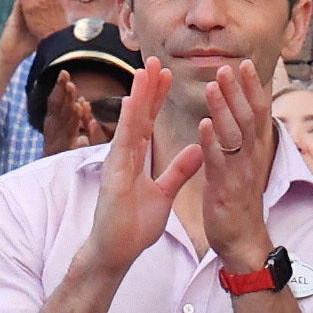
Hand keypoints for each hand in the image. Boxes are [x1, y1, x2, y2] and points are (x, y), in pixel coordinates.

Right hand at [81, 62, 204, 277]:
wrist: (116, 251)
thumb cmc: (133, 225)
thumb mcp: (164, 193)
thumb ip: (179, 170)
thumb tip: (197, 149)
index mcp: (135, 158)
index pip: (148, 121)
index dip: (157, 98)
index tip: (166, 74)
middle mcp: (124, 156)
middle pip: (137, 115)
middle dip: (147, 88)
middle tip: (156, 60)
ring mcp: (117, 164)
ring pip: (129, 124)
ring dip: (137, 97)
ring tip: (145, 72)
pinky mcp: (114, 176)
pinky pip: (122, 146)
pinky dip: (126, 123)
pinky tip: (131, 104)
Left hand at [196, 58, 278, 271]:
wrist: (242, 238)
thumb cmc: (239, 199)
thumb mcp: (245, 164)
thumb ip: (243, 139)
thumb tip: (243, 114)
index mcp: (255, 150)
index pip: (257, 112)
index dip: (253, 88)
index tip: (246, 64)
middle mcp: (252, 158)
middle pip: (249, 117)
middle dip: (239, 91)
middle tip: (228, 66)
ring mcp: (240, 173)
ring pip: (234, 135)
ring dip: (223, 109)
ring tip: (212, 86)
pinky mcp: (226, 189)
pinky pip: (220, 162)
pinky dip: (212, 142)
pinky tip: (203, 125)